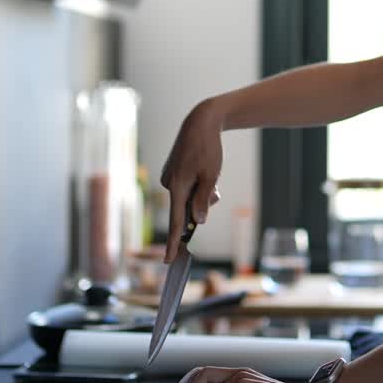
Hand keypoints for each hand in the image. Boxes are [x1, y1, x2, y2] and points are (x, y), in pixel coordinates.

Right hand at [160, 99, 224, 262]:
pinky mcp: (172, 172)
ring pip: (188, 198)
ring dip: (201, 194)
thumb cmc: (208, 149)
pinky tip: (203, 170)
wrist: (200, 122)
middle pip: (186, 209)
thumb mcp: (211, 176)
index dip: (173, 243)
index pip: (175, 222)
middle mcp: (169, 184)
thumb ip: (203, 201)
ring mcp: (169, 178)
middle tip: (214, 188)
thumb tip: (196, 223)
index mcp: (177, 187)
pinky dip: (196, 186)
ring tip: (210, 174)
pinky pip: (186, 189)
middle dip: (201, 205)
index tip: (168, 260)